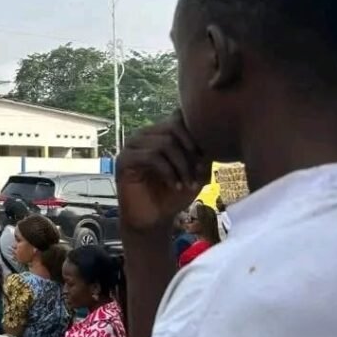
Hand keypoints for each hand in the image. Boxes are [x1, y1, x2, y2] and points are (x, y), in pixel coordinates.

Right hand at [116, 111, 208, 232]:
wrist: (153, 220)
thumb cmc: (173, 195)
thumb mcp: (196, 172)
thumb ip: (203, 153)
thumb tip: (212, 137)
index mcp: (160, 132)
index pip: (178, 116)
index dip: (196, 133)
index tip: (206, 159)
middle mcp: (144, 134)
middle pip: (173, 127)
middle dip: (191, 152)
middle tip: (199, 173)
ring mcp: (132, 145)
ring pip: (165, 142)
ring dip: (182, 165)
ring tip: (188, 184)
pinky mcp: (124, 160)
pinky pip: (152, 156)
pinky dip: (169, 172)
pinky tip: (175, 186)